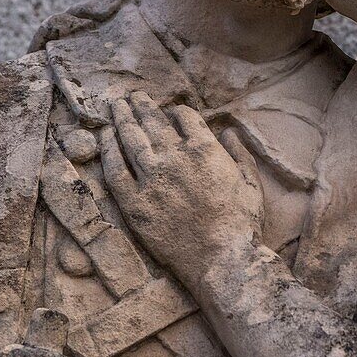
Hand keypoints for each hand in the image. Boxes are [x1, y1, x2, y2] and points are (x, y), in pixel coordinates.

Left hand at [101, 92, 263, 290]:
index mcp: (204, 149)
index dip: (176, 111)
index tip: (172, 112)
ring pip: (131, 139)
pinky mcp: (134, 203)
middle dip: (142, 106)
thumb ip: (239, 153)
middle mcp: (174, 158)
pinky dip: (109, 150)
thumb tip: (228, 132)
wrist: (221, 258)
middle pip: (152, 122)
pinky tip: (106, 138)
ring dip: (122, 119)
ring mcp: (151, 180)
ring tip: (116, 107)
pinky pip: (115, 170)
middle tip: (133, 97)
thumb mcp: (251, 182)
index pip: (183, 116)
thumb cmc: (242, 222)